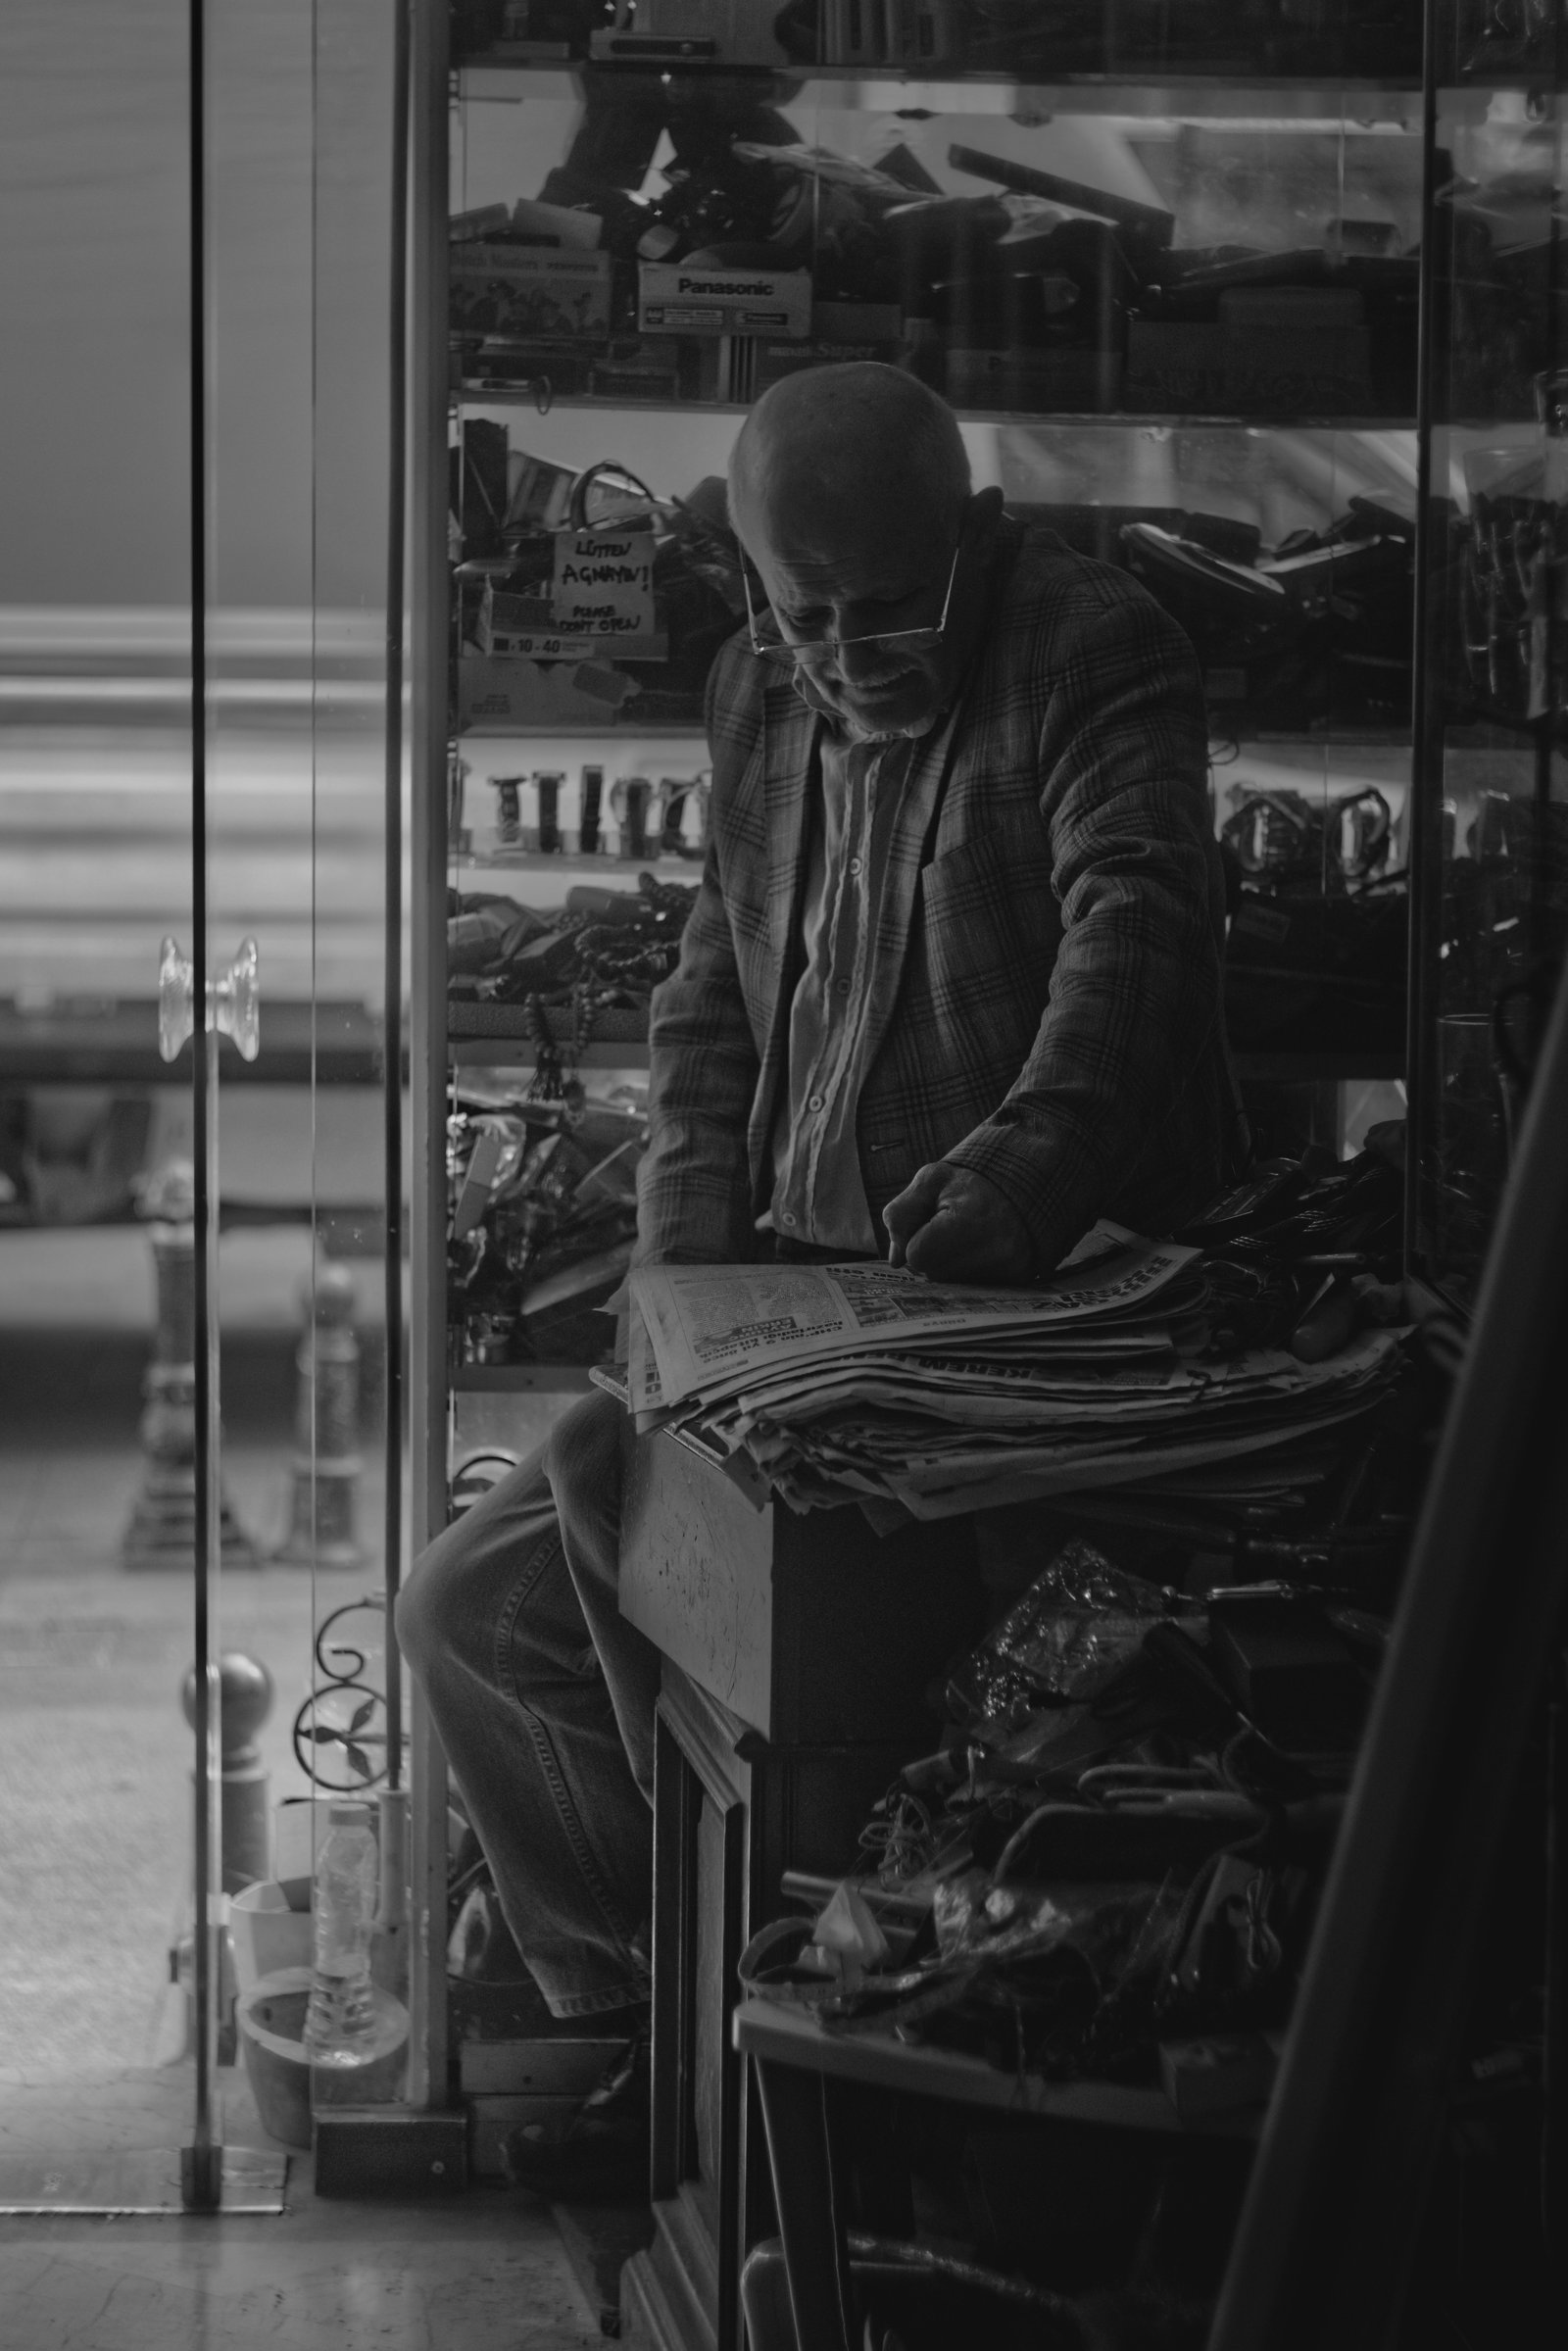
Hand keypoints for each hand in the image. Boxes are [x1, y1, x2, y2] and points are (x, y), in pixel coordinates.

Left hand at [882, 1163, 1033, 1282]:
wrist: (1019, 1184)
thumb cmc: (967, 1183)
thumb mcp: (929, 1181)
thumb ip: (901, 1215)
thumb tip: (897, 1260)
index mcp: (969, 1223)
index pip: (916, 1255)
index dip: (916, 1238)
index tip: (934, 1219)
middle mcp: (994, 1252)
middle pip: (933, 1272)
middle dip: (933, 1252)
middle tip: (953, 1226)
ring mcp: (1008, 1269)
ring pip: (950, 1282)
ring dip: (949, 1262)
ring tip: (968, 1236)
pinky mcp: (1017, 1279)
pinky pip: (972, 1286)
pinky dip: (969, 1269)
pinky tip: (980, 1248)